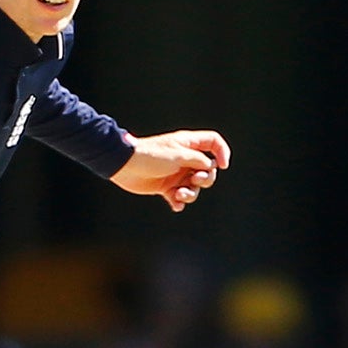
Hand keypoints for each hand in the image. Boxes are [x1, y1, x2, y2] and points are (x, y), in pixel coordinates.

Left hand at [112, 129, 231, 211]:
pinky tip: (175, 204)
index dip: (222, 152)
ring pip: (194, 187)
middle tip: (194, 179)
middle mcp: (184, 158)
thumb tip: (209, 167)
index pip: (213, 143)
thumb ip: (198, 160)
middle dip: (205, 178)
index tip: (223, 166)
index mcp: (188, 144)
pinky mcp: (165, 187)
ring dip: (190, 193)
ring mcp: (175, 173)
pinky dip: (179, 202)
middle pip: (207, 169)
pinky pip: (178, 197)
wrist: (125, 166)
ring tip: (179, 194)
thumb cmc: (151, 156)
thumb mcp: (179, 155)